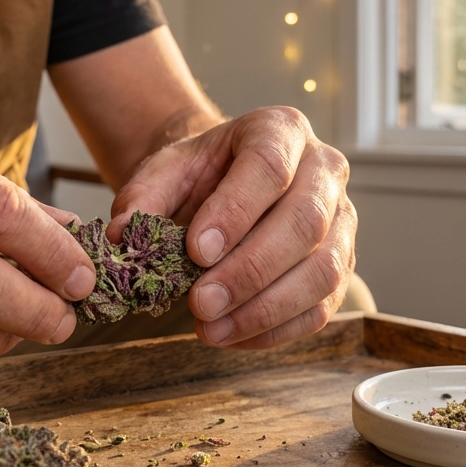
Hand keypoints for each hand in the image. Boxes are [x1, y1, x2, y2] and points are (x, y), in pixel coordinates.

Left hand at [108, 107, 355, 348]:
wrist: (223, 184)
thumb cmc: (199, 175)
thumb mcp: (164, 171)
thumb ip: (142, 198)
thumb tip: (123, 237)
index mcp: (282, 130)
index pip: (269, 166)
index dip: (235, 212)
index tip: (196, 251)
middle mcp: (324, 171)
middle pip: (305, 222)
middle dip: (250, 270)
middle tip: (200, 303)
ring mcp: (341, 220)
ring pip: (323, 270)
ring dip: (265, 309)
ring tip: (211, 328)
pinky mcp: (342, 265)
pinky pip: (322, 307)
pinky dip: (276, 329)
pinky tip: (232, 336)